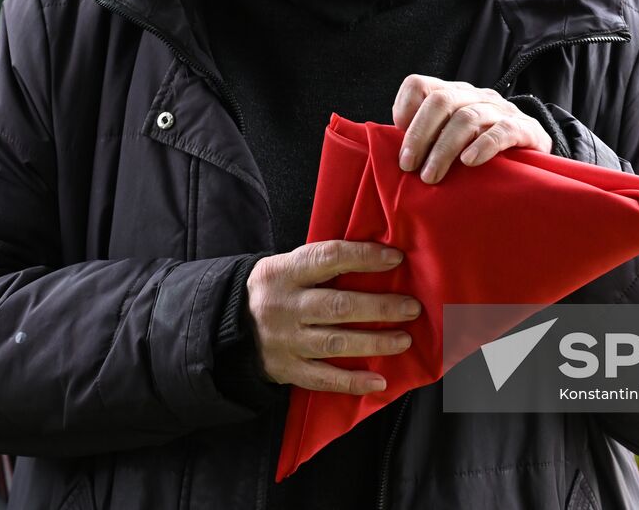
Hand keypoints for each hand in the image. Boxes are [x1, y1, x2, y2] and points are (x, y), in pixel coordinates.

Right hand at [246, 240, 421, 394]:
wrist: (227, 323)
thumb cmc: (272, 289)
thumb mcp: (286, 265)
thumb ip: (322, 264)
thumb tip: (376, 259)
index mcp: (285, 271)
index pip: (329, 258)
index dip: (364, 257)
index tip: (395, 258)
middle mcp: (286, 306)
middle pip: (339, 306)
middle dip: (380, 307)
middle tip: (411, 307)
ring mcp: (287, 340)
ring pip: (336, 342)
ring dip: (375, 342)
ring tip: (403, 339)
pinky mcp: (288, 369)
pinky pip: (324, 378)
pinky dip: (353, 382)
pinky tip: (378, 381)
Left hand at [392, 74, 551, 183]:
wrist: (534, 161)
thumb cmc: (480, 154)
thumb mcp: (449, 143)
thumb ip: (424, 141)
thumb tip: (388, 152)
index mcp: (452, 95)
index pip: (418, 85)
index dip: (404, 108)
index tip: (397, 138)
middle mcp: (475, 96)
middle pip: (441, 101)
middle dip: (420, 135)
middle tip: (409, 168)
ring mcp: (501, 110)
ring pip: (467, 118)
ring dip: (444, 149)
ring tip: (432, 176)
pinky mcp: (525, 129)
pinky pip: (502, 130)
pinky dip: (483, 145)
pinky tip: (469, 162)